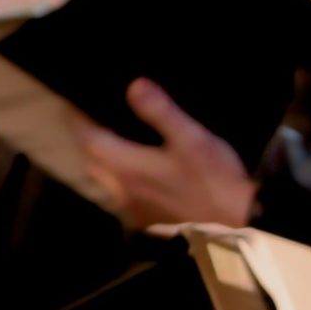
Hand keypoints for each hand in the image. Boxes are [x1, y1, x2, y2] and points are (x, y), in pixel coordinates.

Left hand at [79, 81, 257, 230]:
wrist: (235, 225)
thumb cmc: (214, 180)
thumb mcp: (191, 138)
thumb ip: (160, 111)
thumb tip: (134, 84)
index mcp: (124, 166)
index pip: (86, 136)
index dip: (77, 116)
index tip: (75, 98)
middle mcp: (119, 188)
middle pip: (91, 157)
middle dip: (91, 135)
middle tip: (97, 113)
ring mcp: (130, 207)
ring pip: (104, 176)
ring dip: (104, 157)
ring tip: (117, 137)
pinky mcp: (144, 218)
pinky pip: (120, 191)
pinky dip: (121, 175)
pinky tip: (140, 169)